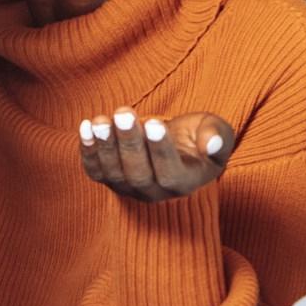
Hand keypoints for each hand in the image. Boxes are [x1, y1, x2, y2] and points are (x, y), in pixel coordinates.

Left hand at [79, 108, 235, 200]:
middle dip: (130, 143)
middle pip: (138, 174)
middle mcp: (154, 193)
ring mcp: (128, 188)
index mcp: (184, 184)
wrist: (173, 143)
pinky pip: (95, 171)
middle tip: (124, 113)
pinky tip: (86, 126)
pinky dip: (88, 151)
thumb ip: (218, 137)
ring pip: (114, 173)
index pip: (170, 174)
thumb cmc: (197, 136)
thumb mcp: (216, 131)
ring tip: (102, 120)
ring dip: (106, 146)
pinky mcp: (109, 179)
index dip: (161, 151)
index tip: (155, 123)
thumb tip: (212, 144)